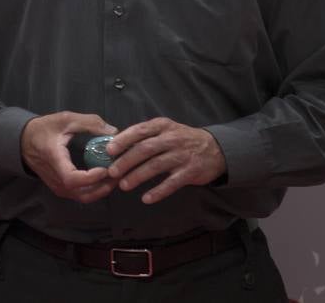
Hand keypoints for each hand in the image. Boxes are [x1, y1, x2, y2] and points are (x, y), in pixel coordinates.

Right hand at [19, 112, 118, 203]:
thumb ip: (90, 123)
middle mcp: (56, 179)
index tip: (105, 168)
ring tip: (114, 176)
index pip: (72, 179)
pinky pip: (80, 195)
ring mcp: (58, 186)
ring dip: (101, 190)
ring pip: (83, 197)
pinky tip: (104, 178)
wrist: (24, 141)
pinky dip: (95, 190)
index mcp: (55, 160)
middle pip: (82, 194)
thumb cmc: (44, 129)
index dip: (91, 178)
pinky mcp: (61, 189)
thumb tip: (114, 132)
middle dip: (103, 187)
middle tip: (119, 173)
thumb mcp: (66, 119)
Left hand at [105, 118, 225, 204]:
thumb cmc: (182, 139)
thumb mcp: (166, 130)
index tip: (109, 150)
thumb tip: (117, 146)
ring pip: (156, 166)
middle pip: (145, 149)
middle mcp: (172, 138)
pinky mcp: (190, 172)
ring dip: (138, 176)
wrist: (215, 149)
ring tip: (124, 185)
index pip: (140, 130)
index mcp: (162, 126)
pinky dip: (158, 191)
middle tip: (112, 172)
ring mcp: (182, 155)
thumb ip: (145, 136)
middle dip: (126, 161)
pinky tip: (146, 198)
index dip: (123, 140)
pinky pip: (171, 183)